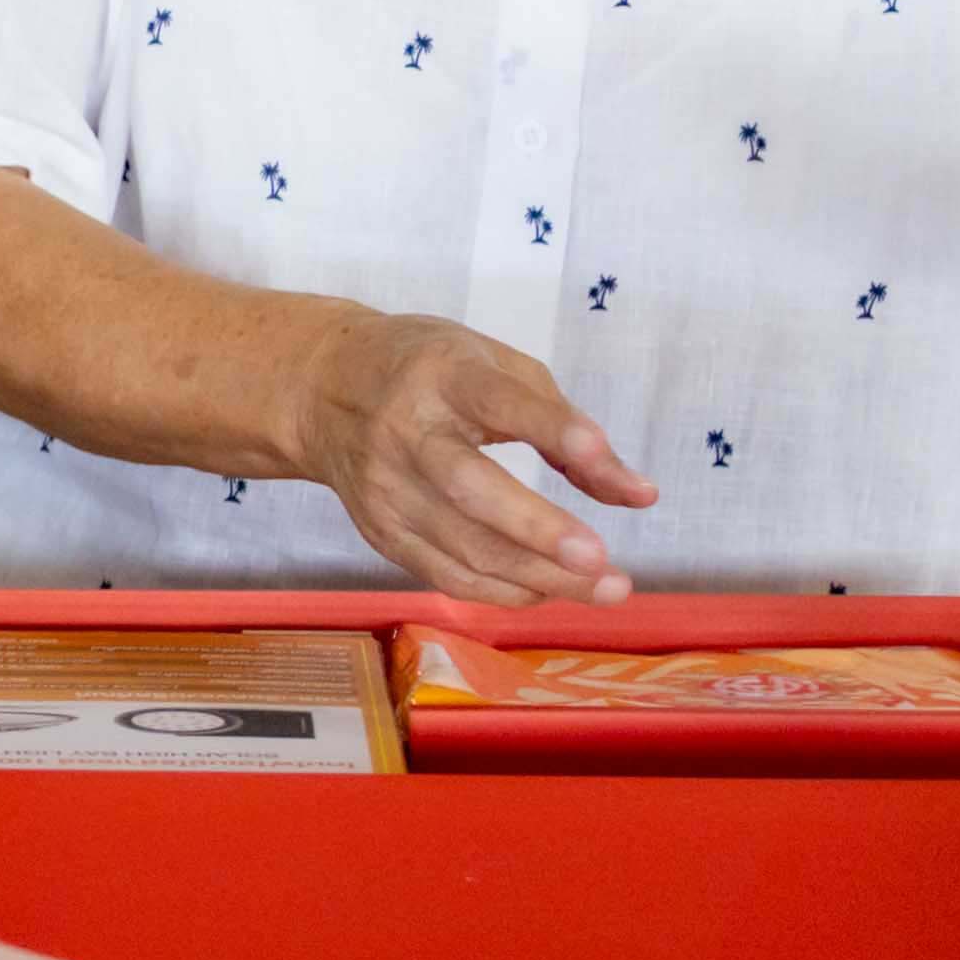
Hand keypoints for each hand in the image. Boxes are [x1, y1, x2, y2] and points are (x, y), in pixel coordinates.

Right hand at [285, 308, 653, 607]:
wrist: (321, 388)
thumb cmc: (430, 372)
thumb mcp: (499, 369)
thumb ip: (567, 426)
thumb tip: (638, 494)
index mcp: (442, 375)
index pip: (499, 400)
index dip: (550, 428)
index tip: (597, 453)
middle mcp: (406, 432)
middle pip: (470, 488)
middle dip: (537, 529)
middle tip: (601, 560)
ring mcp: (386, 489)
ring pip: (464, 547)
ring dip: (540, 577)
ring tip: (607, 588)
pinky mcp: (381, 531)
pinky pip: (448, 575)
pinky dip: (506, 590)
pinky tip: (549, 589)